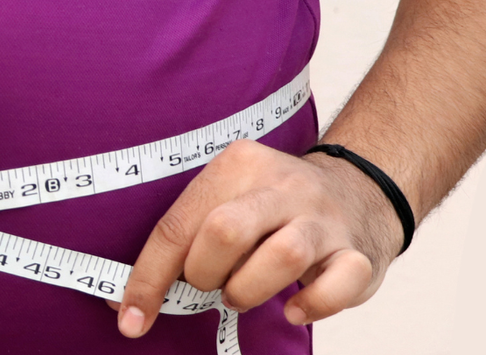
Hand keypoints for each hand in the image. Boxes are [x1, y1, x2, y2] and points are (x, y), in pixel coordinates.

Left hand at [113, 140, 402, 335]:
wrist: (359, 191)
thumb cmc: (271, 211)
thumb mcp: (226, 202)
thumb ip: (182, 242)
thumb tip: (127, 306)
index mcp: (238, 165)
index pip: (177, 225)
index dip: (148, 279)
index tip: (132, 319)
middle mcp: (282, 185)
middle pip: (225, 231)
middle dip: (205, 274)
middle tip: (212, 283)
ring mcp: (323, 218)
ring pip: (282, 256)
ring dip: (249, 290)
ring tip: (242, 293)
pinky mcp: (357, 253)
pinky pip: (338, 284)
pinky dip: (312, 305)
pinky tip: (294, 308)